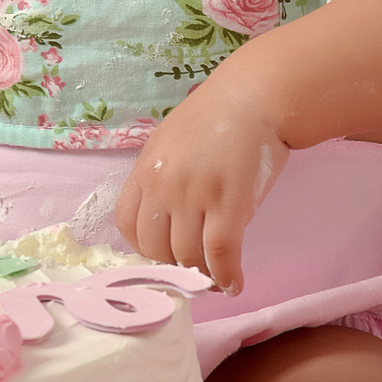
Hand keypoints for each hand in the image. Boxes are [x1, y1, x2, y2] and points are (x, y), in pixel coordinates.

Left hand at [114, 76, 288, 295]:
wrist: (255, 98)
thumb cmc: (217, 117)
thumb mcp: (172, 142)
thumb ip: (164, 178)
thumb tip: (168, 221)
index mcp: (145, 168)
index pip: (126, 224)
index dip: (143, 248)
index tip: (162, 256)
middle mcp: (162, 184)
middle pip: (154, 248)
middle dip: (172, 267)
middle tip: (192, 273)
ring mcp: (193, 195)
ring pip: (187, 257)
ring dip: (202, 277)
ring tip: (216, 281)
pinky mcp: (228, 205)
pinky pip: (220, 255)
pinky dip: (226, 276)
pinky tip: (234, 284)